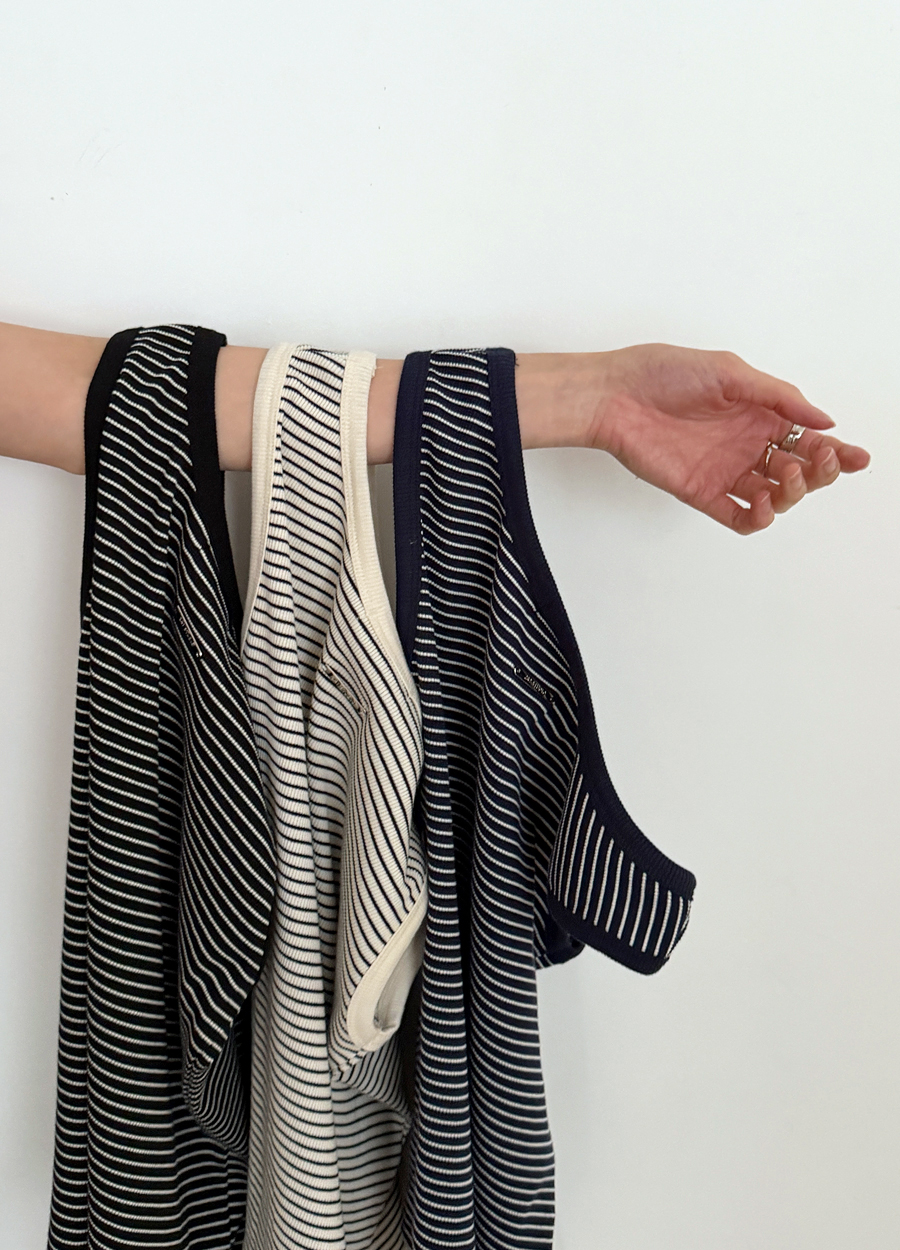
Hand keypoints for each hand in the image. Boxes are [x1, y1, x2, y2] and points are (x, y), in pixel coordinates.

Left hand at [586, 344, 869, 533]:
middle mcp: (746, 445)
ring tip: (785, 478)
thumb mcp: (729, 372)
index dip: (836, 451)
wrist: (616, 396)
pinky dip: (759, 517)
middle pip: (799, 470)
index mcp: (758, 415)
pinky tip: (765, 504)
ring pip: (775, 495)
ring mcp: (725, 471)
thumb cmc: (664, 373)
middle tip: (818, 464)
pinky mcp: (701, 492)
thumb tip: (824, 420)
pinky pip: (738, 515)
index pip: (808, 438)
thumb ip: (778, 397)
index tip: (857, 458)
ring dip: (792, 493)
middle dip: (819, 471)